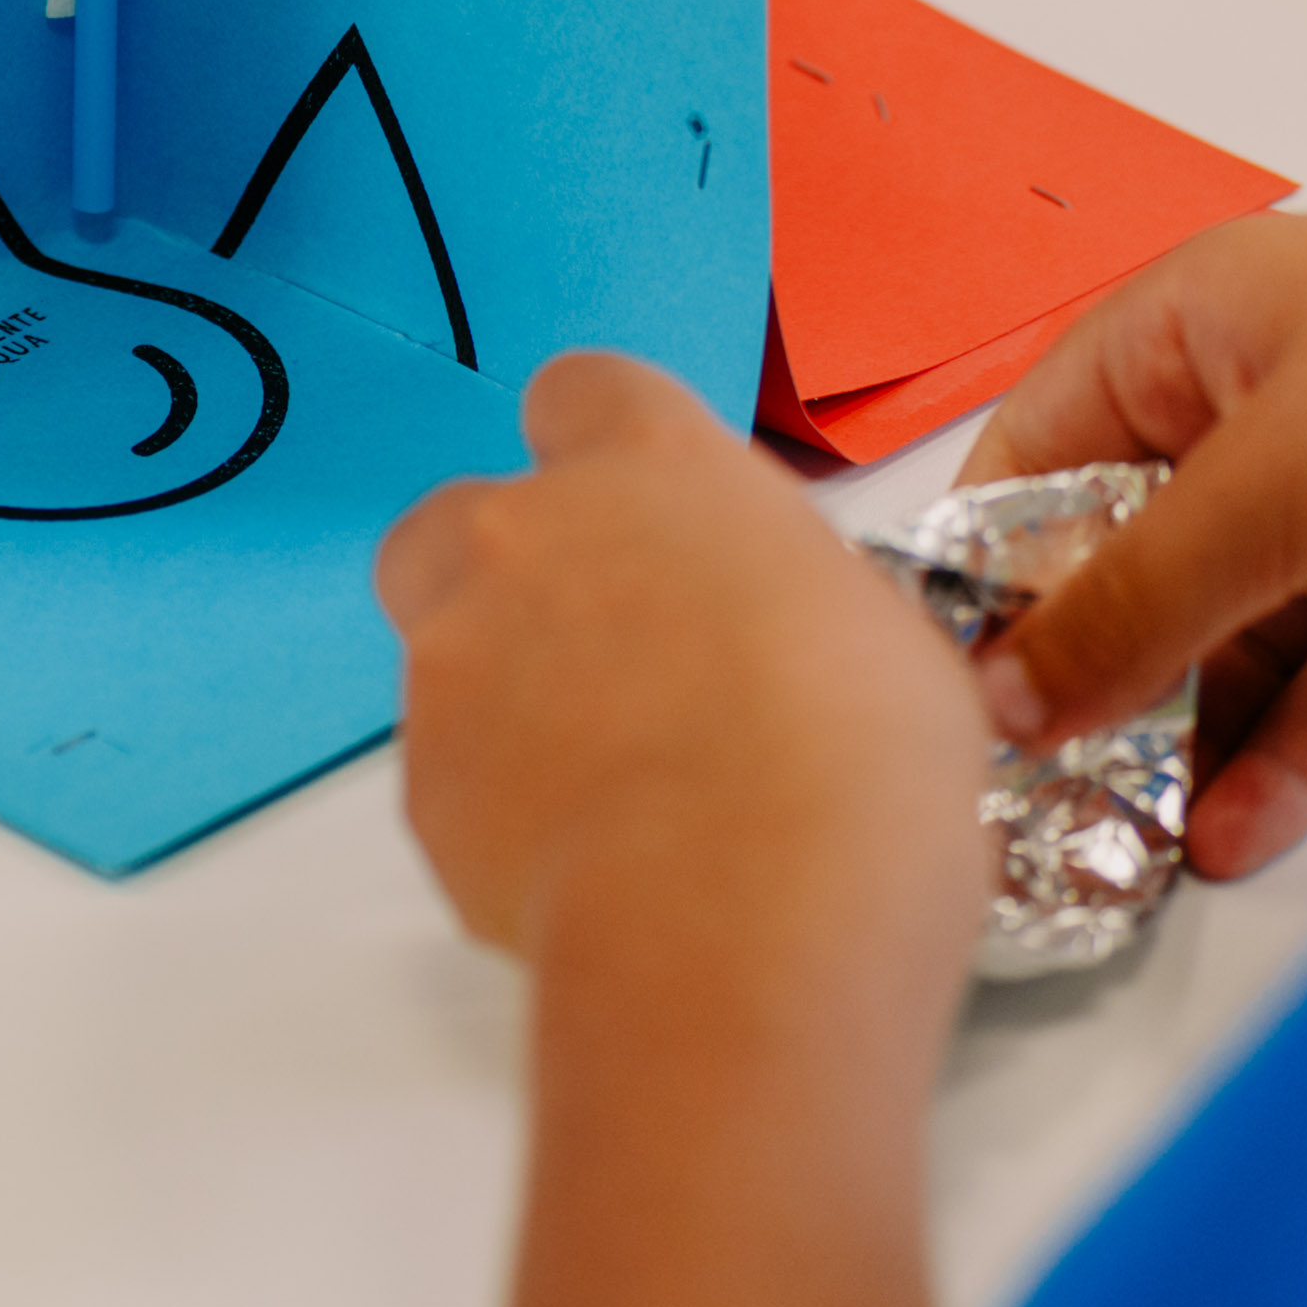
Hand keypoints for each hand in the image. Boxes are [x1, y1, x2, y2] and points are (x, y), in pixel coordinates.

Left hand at [382, 352, 983, 962]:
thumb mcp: (884, 635)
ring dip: (500, 691)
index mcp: (649, 464)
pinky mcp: (422, 786)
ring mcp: (452, 659)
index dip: (610, 450)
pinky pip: (448, 777)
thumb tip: (788, 640)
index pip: (587, 392)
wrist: (750, 914)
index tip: (652, 510)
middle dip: (511, 570)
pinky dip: (501, 808)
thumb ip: (795, 598)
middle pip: (465, 516)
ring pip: (438, 646)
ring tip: (610, 780)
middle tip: (608, 650)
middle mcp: (524, 538)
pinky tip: (593, 860)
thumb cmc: (853, 762)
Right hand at [963, 209, 1306, 879]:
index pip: (1046, 451)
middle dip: (1102, 683)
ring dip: (1196, 738)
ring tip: (1142, 857)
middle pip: (1146, 553)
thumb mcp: (1268, 490)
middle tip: (1051, 812)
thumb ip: (1126, 603)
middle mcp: (1275, 393)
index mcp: (1199, 318)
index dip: (996, 574)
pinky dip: (1297, 750)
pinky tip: (1237, 835)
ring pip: (1248, 630)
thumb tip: (1000, 694)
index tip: (961, 703)